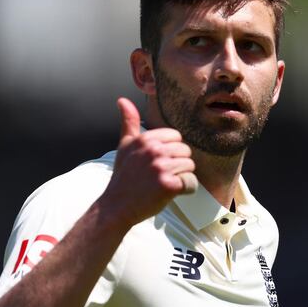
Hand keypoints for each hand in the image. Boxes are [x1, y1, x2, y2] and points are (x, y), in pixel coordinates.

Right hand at [100, 97, 197, 226]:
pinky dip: (186, 190)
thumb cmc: (123, 176)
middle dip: (178, 165)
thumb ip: (129, 122)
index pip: (176, 137)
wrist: (116, 206)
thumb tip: (122, 100)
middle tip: (160, 176)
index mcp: (146, 138)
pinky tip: (171, 193)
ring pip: (190, 167)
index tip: (157, 162)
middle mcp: (154, 150)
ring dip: (182, 177)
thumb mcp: (124, 146)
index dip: (171, 151)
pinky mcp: (168, 185)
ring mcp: (161, 167)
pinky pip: (191, 183)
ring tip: (164, 184)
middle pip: (185, 151)